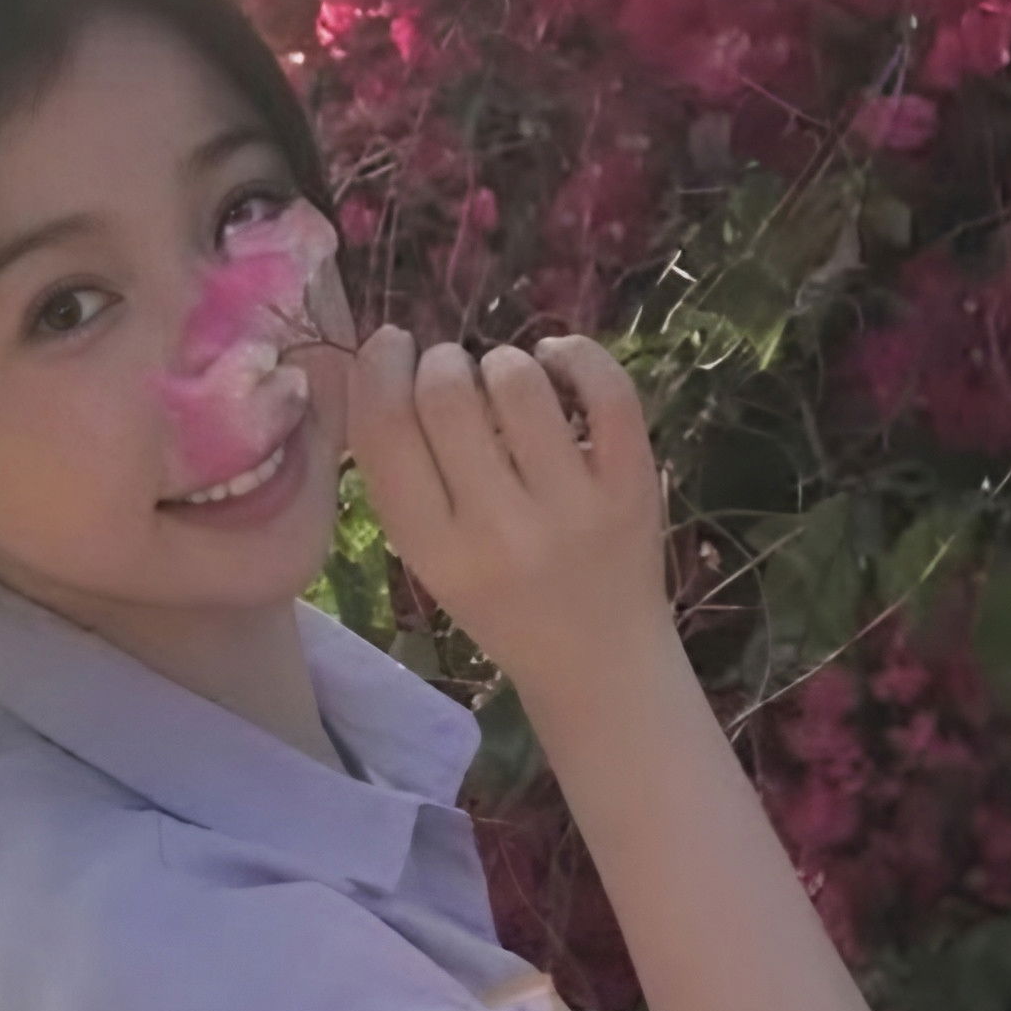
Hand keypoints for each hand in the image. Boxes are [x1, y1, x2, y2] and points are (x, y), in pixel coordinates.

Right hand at [333, 325, 674, 690]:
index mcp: (436, 552)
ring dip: (504, 362)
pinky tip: (558, 363)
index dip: (378, 368)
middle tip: (454, 375)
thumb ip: (406, 478)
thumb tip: (387, 363)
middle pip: (446, 393)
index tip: (392, 346)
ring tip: (507, 384)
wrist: (600, 664)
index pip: (385, 431)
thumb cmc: (503, 604)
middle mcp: (500, 531)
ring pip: (519, 380)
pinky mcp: (632, 488)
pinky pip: (606, 389)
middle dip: (443, 362)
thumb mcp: (432, 559)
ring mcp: (573, 509)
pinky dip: (575, 354)